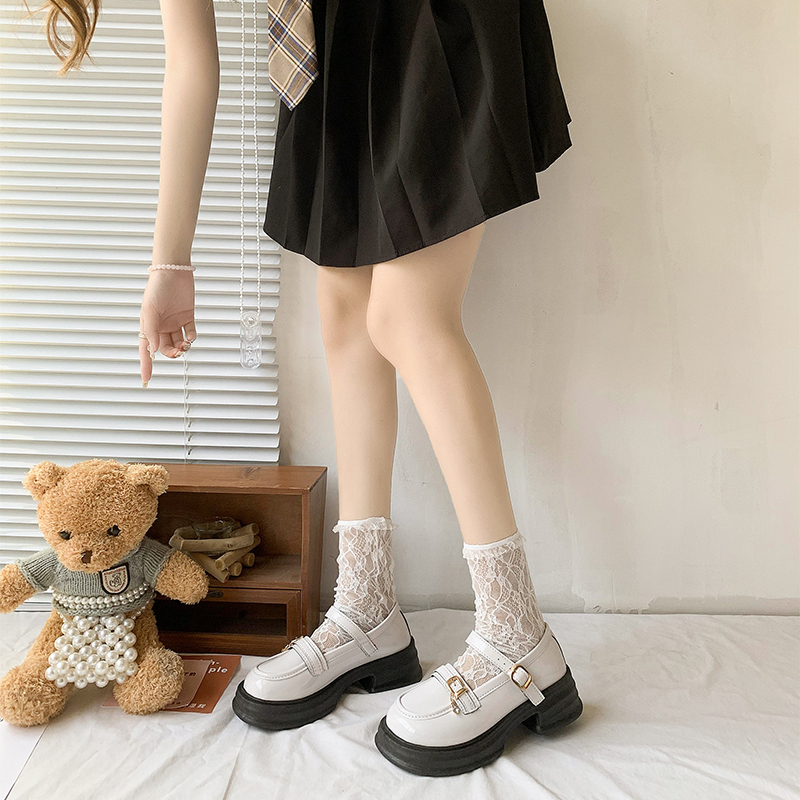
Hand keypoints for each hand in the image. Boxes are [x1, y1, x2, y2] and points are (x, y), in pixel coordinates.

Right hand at [139, 270, 196, 386]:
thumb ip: (151, 331)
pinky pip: (190, 332)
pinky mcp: (187, 317)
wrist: (173, 271)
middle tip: (178, 352)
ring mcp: (174, 322)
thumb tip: (153, 350)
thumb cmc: (156, 287)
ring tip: (185, 344)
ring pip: (178, 342)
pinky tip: (190, 336)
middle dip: (171, 353)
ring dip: (182, 347)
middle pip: (165, 348)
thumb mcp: (149, 310)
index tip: (146, 380)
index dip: (146, 365)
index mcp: (148, 325)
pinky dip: (191, 337)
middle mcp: (161, 326)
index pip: (146, 350)